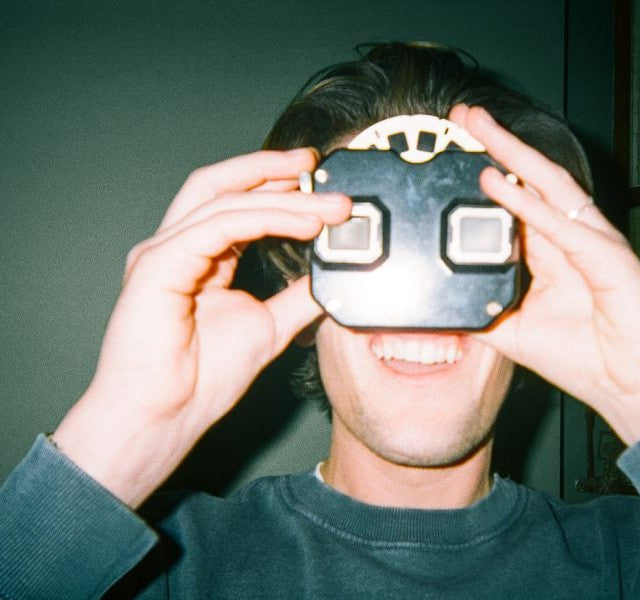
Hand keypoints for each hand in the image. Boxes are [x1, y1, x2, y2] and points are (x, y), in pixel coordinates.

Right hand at [53, 150, 350, 505]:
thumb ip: (296, 296)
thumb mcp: (269, 325)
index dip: (275, 187)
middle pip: (222, 185)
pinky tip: (302, 222)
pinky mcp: (158, 265)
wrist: (164, 417)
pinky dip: (265, 219)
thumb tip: (330, 274)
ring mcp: (163, 252)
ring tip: (326, 204)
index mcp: (197, 257)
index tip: (321, 185)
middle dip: (271, 169)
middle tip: (317, 165)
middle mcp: (176, 246)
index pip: (235, 203)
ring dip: (282, 197)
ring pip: (225, 201)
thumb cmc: (201, 379)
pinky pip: (218, 227)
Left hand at [449, 105, 639, 443]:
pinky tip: (501, 187)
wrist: (634, 388)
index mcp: (552, 254)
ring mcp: (592, 243)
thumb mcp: (514, 333)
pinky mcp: (609, 258)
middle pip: (532, 181)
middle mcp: (572, 240)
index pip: (517, 203)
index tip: (455, 154)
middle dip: (498, 146)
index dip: (489, 175)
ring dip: (514, 156)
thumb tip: (442, 305)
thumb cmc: (586, 359)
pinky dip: (531, 206)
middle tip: (465, 117)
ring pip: (550, 187)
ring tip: (482, 130)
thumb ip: (483, 312)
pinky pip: (564, 227)